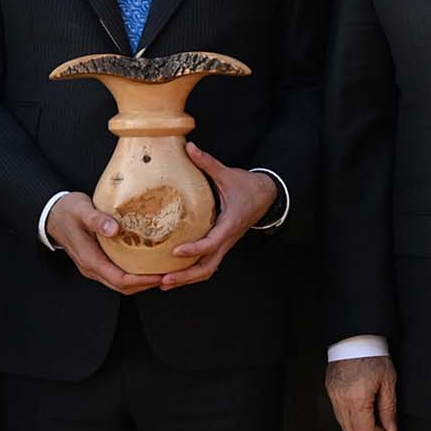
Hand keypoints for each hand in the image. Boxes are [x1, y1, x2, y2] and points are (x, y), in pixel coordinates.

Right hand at [48, 193, 166, 295]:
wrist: (52, 214)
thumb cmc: (67, 211)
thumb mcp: (81, 210)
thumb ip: (96, 219)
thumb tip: (113, 229)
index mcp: (89, 259)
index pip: (119, 279)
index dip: (141, 280)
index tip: (159, 275)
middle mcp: (91, 268)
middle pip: (122, 287)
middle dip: (145, 284)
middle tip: (168, 275)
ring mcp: (93, 267)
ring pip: (119, 283)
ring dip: (140, 282)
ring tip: (160, 272)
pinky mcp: (96, 262)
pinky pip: (116, 275)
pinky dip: (133, 274)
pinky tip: (145, 264)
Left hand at [156, 150, 278, 288]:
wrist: (267, 196)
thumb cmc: (248, 187)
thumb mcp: (228, 174)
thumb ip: (208, 163)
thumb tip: (189, 147)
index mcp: (230, 224)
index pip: (212, 243)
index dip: (194, 249)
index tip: (175, 251)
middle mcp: (227, 240)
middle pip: (207, 267)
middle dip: (185, 276)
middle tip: (163, 279)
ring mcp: (225, 245)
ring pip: (207, 270)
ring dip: (186, 279)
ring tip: (163, 283)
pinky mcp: (221, 246)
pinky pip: (207, 264)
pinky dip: (191, 273)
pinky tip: (173, 275)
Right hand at [327, 355, 397, 430]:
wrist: (356, 338)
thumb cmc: (373, 356)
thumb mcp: (388, 382)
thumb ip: (389, 408)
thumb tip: (391, 427)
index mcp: (357, 398)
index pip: (364, 430)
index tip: (385, 426)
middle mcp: (342, 398)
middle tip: (378, 421)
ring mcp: (333, 394)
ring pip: (342, 423)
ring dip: (357, 423)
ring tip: (369, 410)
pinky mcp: (329, 389)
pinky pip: (337, 410)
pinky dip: (349, 413)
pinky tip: (359, 402)